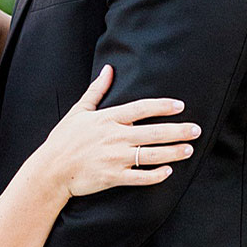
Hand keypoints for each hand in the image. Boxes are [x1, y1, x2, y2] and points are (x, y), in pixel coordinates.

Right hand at [39, 64, 199, 198]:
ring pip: (152, 154)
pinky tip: (168, 171)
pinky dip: (156, 175)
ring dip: (173, 151)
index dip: (162, 106)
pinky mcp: (113, 177)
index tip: (180, 106)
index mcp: (108, 119)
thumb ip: (96, 90)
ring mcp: (115, 158)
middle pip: (153, 132)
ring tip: (189, 149)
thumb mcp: (78, 111)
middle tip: (196, 129)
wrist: (50, 170)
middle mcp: (114, 137)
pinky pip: (140, 177)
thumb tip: (108, 69)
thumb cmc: (63, 140)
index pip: (141, 108)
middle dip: (178, 130)